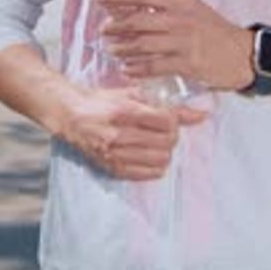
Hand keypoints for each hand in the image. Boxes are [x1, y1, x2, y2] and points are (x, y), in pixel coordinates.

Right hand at [58, 84, 206, 180]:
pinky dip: (154, 166)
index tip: (168, 117)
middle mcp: (119, 134)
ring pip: (160, 160)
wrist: (70, 115)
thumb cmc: (102, 101)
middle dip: (171, 135)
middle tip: (164, 130)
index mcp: (125, 110)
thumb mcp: (132, 94)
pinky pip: (146, 175)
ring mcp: (114, 154)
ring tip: (155, 142)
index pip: (166, 122)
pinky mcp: (111, 168)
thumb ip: (167, 105)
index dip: (173, 120)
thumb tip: (200, 115)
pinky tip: (148, 155)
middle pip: (166, 142)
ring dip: (164, 151)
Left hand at [95, 0, 253, 90]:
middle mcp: (181, 19)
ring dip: (122, 48)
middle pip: (138, 21)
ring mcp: (184, 42)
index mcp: (182, 2)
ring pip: (143, 44)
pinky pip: (154, 66)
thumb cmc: (216, 31)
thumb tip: (138, 5)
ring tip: (112, 50)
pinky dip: (137, 68)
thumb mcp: (194, 9)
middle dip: (115, 26)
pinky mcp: (187, 63)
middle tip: (103, 30)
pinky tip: (128, 69)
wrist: (244, 54)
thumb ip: (169, 7)